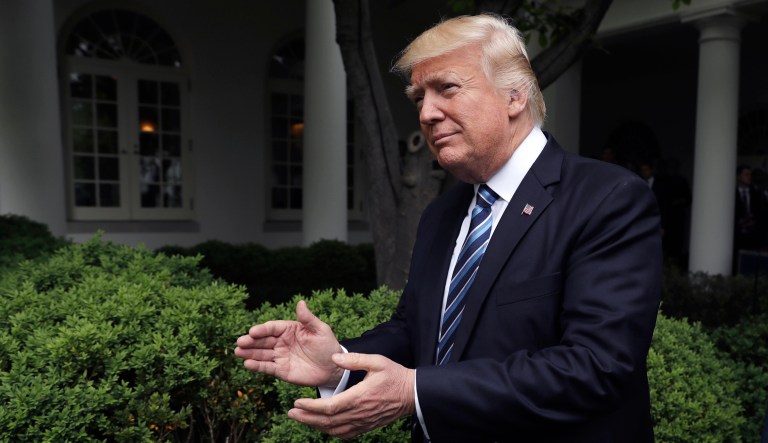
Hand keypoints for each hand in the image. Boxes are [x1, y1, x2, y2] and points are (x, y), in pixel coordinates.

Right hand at [234, 300, 343, 386]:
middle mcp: (281, 342)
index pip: (272, 328)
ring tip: (238, 352)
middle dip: (250, 341)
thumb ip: (308, 318)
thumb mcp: (320, 330)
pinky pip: (267, 367)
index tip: (253, 332)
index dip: (262, 330)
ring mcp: (280, 356)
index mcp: (289, 329)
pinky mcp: (280, 370)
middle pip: (263, 340)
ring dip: (249, 352)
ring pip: (261, 353)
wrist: (332, 368)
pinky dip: (257, 366)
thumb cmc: (327, 346)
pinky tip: (247, 364)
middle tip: (240, 342)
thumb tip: (301, 302)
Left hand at [287, 352, 415, 438]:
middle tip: (291, 412)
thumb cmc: (395, 375)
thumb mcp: (377, 361)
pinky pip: (344, 434)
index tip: (297, 402)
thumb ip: (355, 360)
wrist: (412, 394)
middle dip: (307, 418)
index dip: (312, 406)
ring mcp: (363, 423)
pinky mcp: (366, 427)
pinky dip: (330, 432)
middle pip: (328, 421)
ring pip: (334, 430)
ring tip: (301, 418)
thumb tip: (334, 357)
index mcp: (360, 397)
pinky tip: (321, 426)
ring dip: (316, 426)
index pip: (330, 406)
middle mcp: (359, 413)